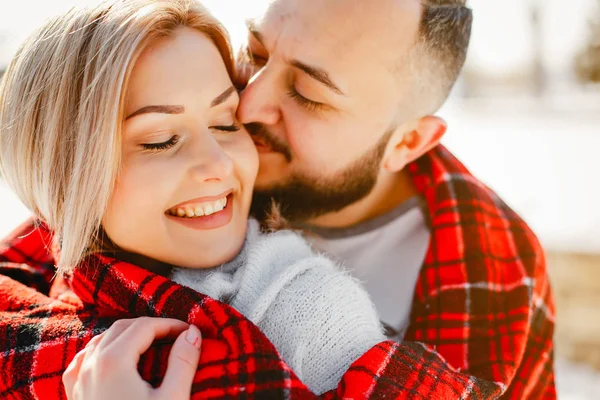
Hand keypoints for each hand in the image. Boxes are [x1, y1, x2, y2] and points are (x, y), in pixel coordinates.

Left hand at [62, 317, 201, 399]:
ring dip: (128, 336)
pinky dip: (103, 350)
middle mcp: (91, 365)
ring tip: (153, 344)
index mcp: (114, 362)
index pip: (144, 327)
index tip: (190, 332)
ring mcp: (78, 381)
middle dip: (151, 327)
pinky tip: (114, 359)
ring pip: (101, 340)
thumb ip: (183, 363)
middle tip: (177, 336)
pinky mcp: (74, 396)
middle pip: (122, 328)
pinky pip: (84, 360)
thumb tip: (193, 334)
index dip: (170, 325)